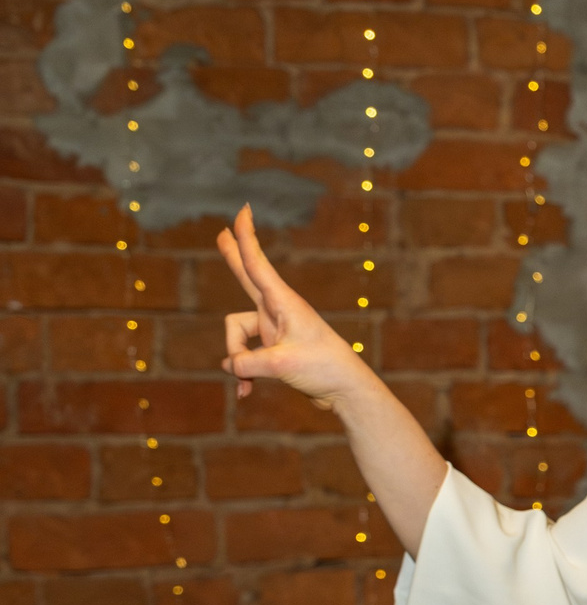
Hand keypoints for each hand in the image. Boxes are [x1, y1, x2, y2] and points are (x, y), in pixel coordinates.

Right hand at [217, 204, 380, 408]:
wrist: (346, 391)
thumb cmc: (323, 369)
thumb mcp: (280, 365)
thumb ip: (246, 362)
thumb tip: (229, 365)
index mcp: (284, 303)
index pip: (257, 264)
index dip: (246, 238)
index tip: (243, 211)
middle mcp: (277, 311)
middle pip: (246, 278)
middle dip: (232, 259)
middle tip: (221, 232)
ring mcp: (274, 329)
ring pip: (236, 337)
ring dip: (238, 361)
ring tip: (252, 380)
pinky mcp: (273, 348)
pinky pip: (244, 357)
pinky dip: (244, 374)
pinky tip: (248, 393)